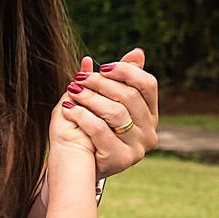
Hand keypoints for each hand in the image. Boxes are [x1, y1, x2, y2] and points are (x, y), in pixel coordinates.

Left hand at [58, 48, 157, 176]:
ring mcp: (137, 148)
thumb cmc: (94, 129)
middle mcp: (150, 132)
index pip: (148, 85)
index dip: (126, 72)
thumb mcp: (107, 101)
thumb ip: (121, 78)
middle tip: (79, 78)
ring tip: (72, 90)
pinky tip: (67, 108)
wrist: (80, 165)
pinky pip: (100, 131)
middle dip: (101, 83)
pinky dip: (82, 116)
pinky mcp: (120, 160)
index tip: (103, 67)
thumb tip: (138, 52)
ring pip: (116, 112)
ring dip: (90, 97)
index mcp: (150, 114)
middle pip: (129, 97)